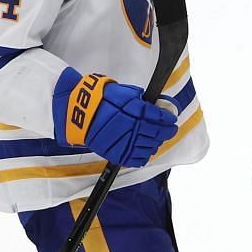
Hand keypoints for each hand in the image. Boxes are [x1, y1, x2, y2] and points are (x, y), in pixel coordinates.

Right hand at [53, 70, 176, 167]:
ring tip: (156, 139)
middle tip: (170, 130)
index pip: (161, 119)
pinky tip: (145, 149)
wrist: (80, 112)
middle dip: (167, 132)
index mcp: (136, 111)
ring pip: (150, 147)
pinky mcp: (117, 154)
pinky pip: (138, 159)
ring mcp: (125, 143)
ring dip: (157, 143)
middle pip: (158, 134)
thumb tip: (159, 106)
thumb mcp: (127, 92)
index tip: (172, 119)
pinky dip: (145, 155)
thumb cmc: (103, 99)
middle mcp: (133, 128)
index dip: (169, 120)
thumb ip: (143, 101)